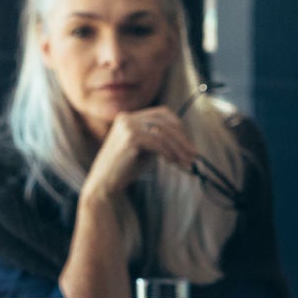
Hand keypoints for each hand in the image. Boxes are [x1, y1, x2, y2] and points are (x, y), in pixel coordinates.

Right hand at [82, 106, 197, 199]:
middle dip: (182, 138)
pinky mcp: (129, 138)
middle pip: (165, 121)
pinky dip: (169, 152)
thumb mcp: (144, 149)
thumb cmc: (125, 169)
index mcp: (129, 117)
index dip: (179, 127)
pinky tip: (173, 162)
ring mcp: (127, 126)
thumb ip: (158, 139)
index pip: (162, 113)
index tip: (188, 143)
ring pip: (163, 132)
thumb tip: (184, 139)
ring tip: (186, 162)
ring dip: (178, 147)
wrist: (104, 184)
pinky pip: (157, 142)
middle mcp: (127, 118)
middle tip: (193, 154)